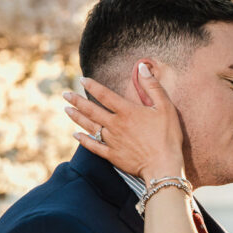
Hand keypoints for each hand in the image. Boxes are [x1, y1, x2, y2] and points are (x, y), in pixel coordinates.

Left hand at [63, 64, 184, 183]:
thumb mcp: (165, 107)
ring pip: (89, 126)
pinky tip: (76, 135)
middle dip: (76, 101)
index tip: (82, 79)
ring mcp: (112, 141)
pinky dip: (84, 140)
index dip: (92, 86)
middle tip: (65, 94)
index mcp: (127, 111)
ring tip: (66, 110)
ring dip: (77, 117)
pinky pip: (93, 147)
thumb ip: (152, 86)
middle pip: (91, 110)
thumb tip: (142, 67)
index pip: (104, 94)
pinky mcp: (112, 156)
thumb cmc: (167, 136)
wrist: (163, 166)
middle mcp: (115, 125)